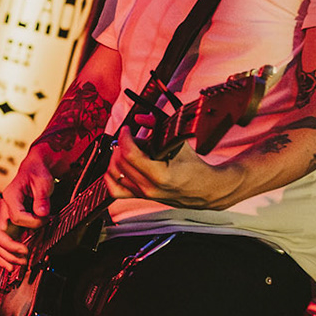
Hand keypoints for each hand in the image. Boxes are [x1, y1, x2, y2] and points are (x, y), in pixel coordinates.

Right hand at [0, 157, 54, 272]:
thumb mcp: (43, 181)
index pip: (16, 217)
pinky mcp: (11, 224)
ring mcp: (6, 218)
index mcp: (10, 197)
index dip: (32, 223)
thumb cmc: (38, 173)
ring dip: (7, 256)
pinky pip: (4, 243)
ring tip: (18, 266)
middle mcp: (4, 209)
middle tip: (25, 256)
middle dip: (11, 249)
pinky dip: (6, 256)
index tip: (45, 221)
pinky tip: (11, 266)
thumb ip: (42, 196)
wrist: (36, 169)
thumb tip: (42, 213)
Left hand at [105, 130, 229, 210]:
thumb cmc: (194, 167)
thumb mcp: (180, 144)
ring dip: (115, 158)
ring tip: (125, 149)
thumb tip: (140, 118)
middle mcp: (150, 188)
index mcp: (161, 175)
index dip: (125, 137)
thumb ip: (159, 128)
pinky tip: (116, 166)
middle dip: (120, 145)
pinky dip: (111, 177)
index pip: (130, 154)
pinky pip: (115, 190)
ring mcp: (144, 194)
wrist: (204, 189)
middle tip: (129, 136)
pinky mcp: (141, 197)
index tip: (127, 129)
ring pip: (114, 175)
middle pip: (120, 163)